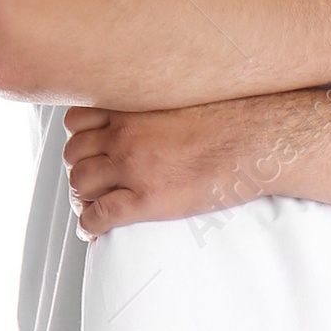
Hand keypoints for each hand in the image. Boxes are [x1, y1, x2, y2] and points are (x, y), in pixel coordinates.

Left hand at [62, 93, 309, 231]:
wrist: (255, 142)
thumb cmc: (230, 119)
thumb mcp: (182, 98)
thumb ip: (154, 106)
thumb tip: (152, 116)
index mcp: (132, 109)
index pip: (77, 121)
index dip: (78, 138)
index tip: (88, 151)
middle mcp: (125, 136)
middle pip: (74, 154)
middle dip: (78, 169)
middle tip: (91, 184)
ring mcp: (133, 168)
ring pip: (81, 183)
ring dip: (81, 197)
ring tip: (91, 207)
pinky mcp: (146, 200)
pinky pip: (99, 215)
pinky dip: (88, 225)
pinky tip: (92, 232)